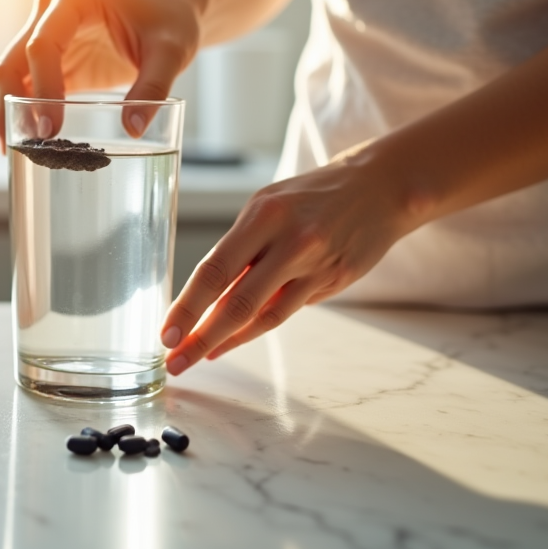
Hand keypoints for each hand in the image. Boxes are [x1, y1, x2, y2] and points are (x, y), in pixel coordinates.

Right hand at [0, 0, 200, 148]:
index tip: (51, 129)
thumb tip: (132, 129)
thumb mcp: (172, 51)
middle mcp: (50, 9)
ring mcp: (44, 31)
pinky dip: (20, 112)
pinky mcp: (49, 57)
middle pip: (13, 60)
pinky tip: (24, 141)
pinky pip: (23, 85)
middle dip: (14, 105)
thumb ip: (154, 86)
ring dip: (8, 112)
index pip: (43, 44)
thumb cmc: (170, 22)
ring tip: (17, 151)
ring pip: (9, 75)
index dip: (42, 88)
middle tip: (32, 146)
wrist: (168, 12)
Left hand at [160, 153, 415, 373]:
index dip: (188, 306)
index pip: (215, 269)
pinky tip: (232, 341)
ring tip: (199, 357)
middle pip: (236, 301)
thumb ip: (241, 249)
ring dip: (226, 341)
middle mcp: (290, 241)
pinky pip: (286, 312)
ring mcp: (315, 265)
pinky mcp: (334, 281)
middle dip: (200, 337)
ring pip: (263, 315)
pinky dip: (255, 330)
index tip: (166, 332)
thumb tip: (207, 295)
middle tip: (175, 360)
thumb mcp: (268, 206)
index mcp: (264, 215)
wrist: (381, 187)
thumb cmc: (312, 196)